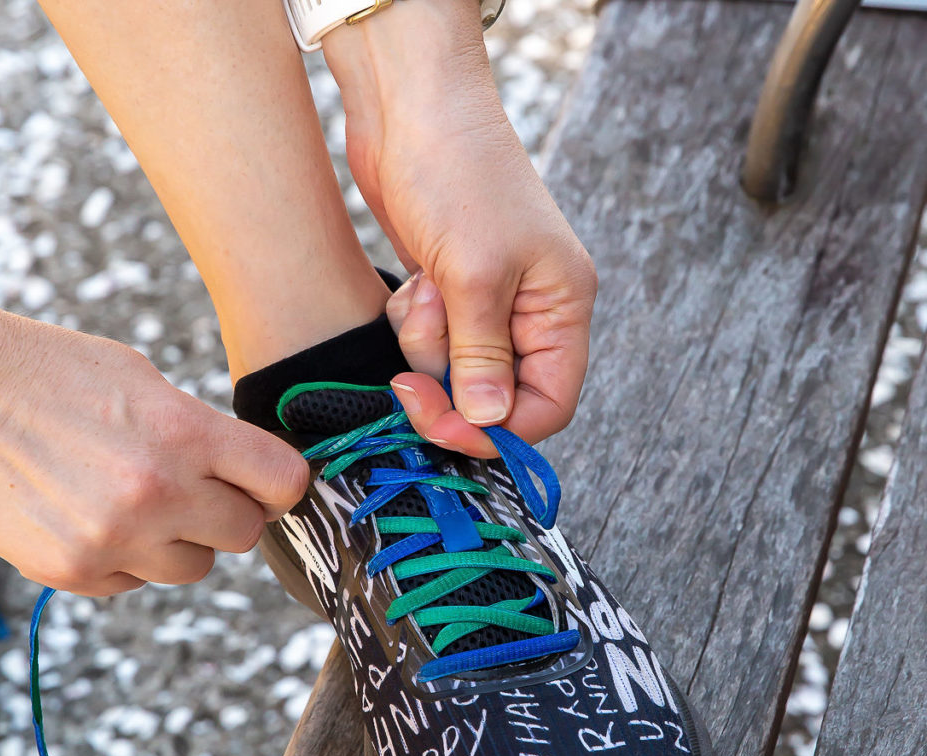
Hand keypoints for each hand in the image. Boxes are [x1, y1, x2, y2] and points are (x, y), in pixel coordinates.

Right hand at [0, 256, 307, 595]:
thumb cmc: (45, 370)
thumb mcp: (140, 379)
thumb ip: (202, 432)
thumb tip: (249, 474)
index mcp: (184, 431)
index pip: (285, 481)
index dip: (279, 483)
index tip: (265, 481)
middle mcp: (156, 492)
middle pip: (245, 533)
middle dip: (228, 512)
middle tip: (195, 489)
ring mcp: (112, 539)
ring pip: (194, 567)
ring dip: (179, 541)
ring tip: (136, 502)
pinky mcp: (70, 570)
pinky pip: (135, 582)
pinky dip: (127, 559)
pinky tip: (91, 516)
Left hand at [323, 0, 596, 456]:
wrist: (410, 107)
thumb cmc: (457, 173)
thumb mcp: (475, 274)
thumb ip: (482, 358)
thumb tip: (489, 423)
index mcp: (561, 309)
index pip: (547, 406)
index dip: (497, 432)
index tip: (443, 429)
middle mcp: (531, 313)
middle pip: (494, 396)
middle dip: (449, 389)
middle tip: (409, 378)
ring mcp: (487, 303)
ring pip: (453, 372)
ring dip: (426, 347)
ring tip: (425, 291)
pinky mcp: (449, 294)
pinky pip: (427, 343)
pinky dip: (412, 323)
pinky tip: (414, 281)